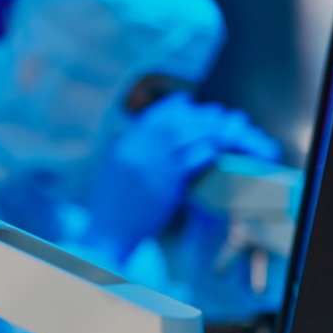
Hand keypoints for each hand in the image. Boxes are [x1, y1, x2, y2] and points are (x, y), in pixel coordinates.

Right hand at [80, 94, 279, 263]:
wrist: (109, 232)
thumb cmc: (109, 206)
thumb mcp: (109, 170)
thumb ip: (118, 148)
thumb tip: (121, 130)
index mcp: (124, 145)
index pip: (151, 116)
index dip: (171, 105)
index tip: (186, 99)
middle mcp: (138, 149)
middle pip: (173, 122)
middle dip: (196, 114)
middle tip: (215, 113)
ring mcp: (152, 163)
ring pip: (186, 135)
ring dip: (207, 129)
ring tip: (223, 129)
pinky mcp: (166, 180)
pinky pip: (192, 158)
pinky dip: (205, 151)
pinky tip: (214, 152)